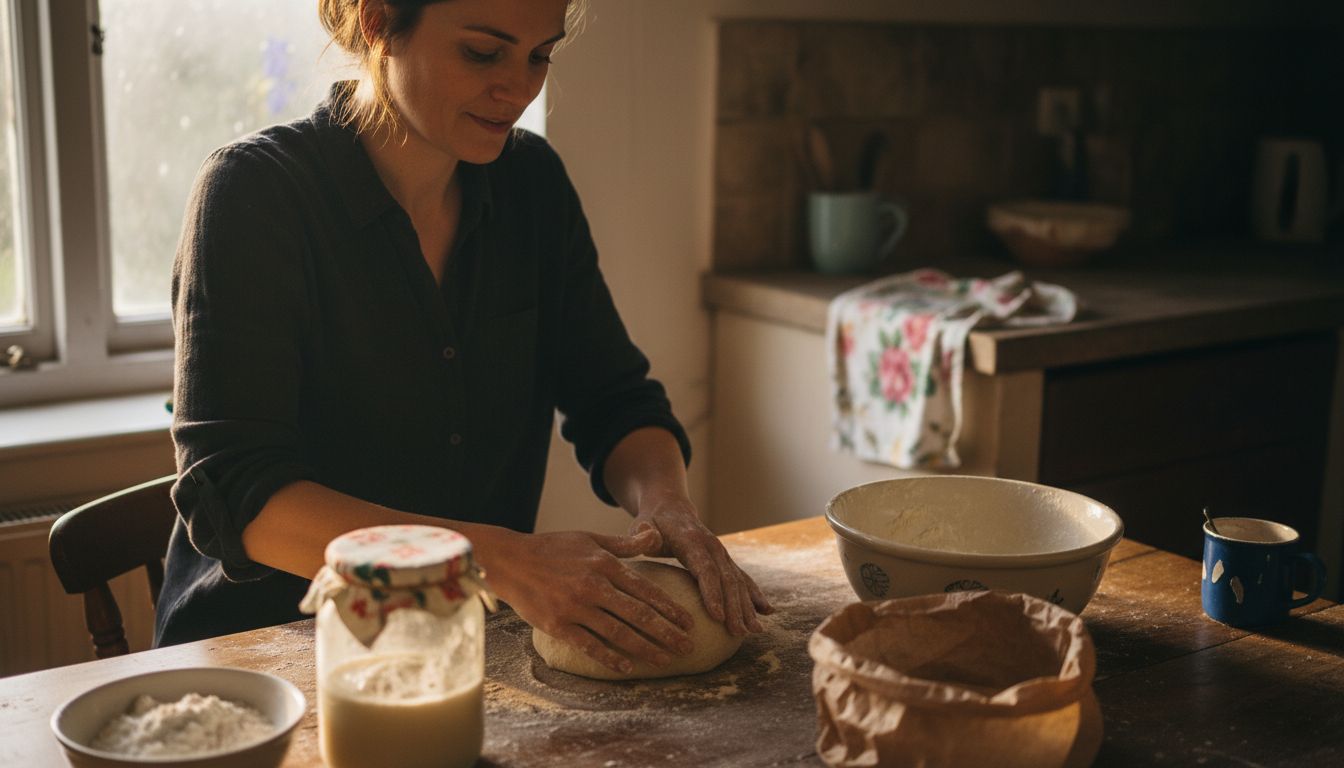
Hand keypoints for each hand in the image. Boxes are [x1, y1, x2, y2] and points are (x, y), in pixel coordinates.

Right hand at [481, 527, 695, 674]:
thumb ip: (625, 543)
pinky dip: (610, 657)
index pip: (645, 589)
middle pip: (638, 614)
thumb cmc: (553, 548)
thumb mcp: (591, 538)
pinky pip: (589, 645)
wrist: (510, 561)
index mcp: (604, 564)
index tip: (688, 621)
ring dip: (645, 648)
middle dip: (666, 632)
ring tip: (665, 660)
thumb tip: (655, 536)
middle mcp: (593, 586)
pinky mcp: (558, 625)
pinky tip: (628, 667)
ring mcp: (575, 607)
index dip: (670, 608)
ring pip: (618, 633)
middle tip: (687, 646)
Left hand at [627, 492, 772, 636]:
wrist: (671, 508)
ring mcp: (722, 554)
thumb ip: (643, 534)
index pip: (705, 569)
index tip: (718, 617)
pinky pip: (743, 578)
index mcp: (691, 541)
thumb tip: (651, 537)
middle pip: (727, 579)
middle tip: (738, 633)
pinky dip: (755, 595)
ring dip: (748, 606)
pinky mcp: (725, 560)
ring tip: (756, 631)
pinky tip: (767, 611)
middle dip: (734, 607)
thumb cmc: (652, 523)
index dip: (712, 593)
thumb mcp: (642, 525)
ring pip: (738, 581)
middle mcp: (712, 547)